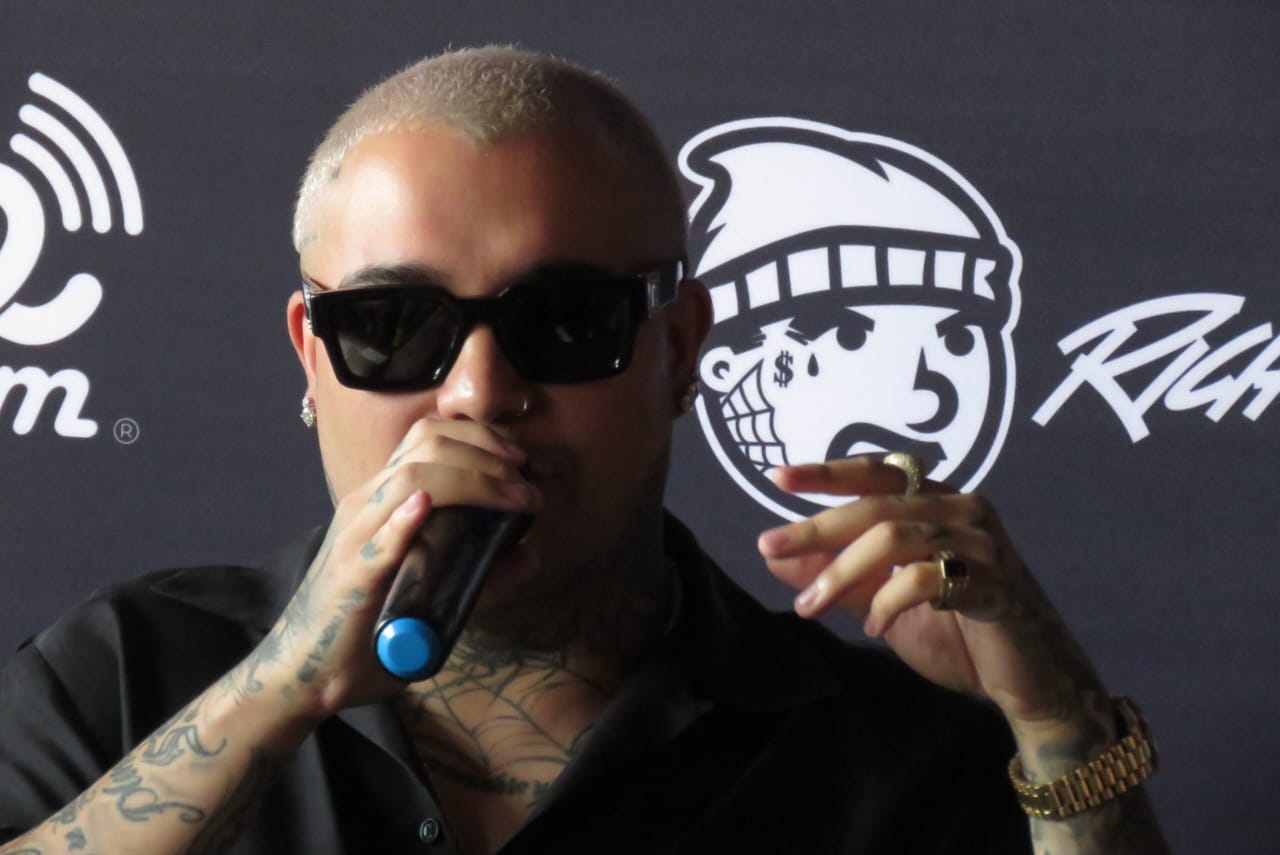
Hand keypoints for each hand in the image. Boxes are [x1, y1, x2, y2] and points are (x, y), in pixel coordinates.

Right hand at [227, 418, 540, 720]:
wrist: (307, 672)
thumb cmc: (370, 626)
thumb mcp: (433, 591)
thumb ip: (479, 573)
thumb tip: (530, 554)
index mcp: (383, 499)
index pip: (428, 437)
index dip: (479, 436)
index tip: (519, 458)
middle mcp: (367, 506)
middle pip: (426, 448)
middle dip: (486, 454)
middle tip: (524, 481)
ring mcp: (355, 537)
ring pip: (408, 481)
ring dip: (470, 481)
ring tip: (509, 496)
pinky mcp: (351, 577)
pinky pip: (376, 541)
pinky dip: (403, 522)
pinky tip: (425, 508)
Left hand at [757, 456, 1109, 743]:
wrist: (1026, 682)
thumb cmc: (956, 634)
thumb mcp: (880, 602)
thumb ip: (835, 576)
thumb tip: (775, 556)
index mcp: (938, 502)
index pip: (878, 472)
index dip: (828, 473)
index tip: (777, 478)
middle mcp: (964, 509)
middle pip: (876, 505)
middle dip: (816, 528)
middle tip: (769, 546)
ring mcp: (983, 544)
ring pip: (894, 537)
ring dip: (842, 572)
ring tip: (810, 606)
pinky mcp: (996, 584)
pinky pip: (928, 579)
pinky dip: (890, 601)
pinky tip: (876, 627)